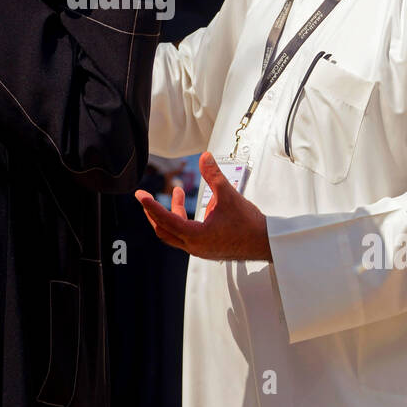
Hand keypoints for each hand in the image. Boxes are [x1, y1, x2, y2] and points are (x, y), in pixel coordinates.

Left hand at [135, 152, 272, 261]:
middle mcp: (194, 246)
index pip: (166, 219)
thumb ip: (214, 175)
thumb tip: (204, 156)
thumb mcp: (229, 195)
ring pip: (174, 234)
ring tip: (178, 193)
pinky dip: (181, 221)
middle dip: (153, 212)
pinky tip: (191, 209)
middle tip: (145, 197)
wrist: (265, 243)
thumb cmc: (249, 223)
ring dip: (170, 214)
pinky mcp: (205, 249)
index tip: (140, 196)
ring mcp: (199, 250)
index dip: (151, 206)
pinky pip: (184, 236)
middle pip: (163, 230)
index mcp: (196, 236)